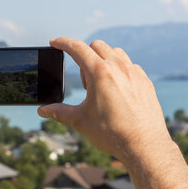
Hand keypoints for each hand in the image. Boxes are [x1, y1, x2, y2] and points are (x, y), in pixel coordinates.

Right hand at [38, 37, 170, 161]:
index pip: (77, 48)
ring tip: (100, 86)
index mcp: (99, 73)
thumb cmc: (112, 133)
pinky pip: (130, 66)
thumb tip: (42, 111)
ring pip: (115, 53)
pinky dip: (119, 70)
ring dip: (103, 60)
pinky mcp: (145, 81)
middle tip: (85, 83)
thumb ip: (59, 112)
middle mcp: (118, 67)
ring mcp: (134, 73)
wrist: (144, 146)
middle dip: (85, 56)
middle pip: (96, 46)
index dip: (62, 43)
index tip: (54, 42)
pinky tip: (117, 91)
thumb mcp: (80, 121)